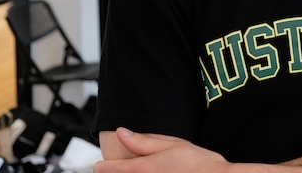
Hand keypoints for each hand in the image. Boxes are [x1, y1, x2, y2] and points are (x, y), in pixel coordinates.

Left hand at [94, 128, 230, 172]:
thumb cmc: (199, 164)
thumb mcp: (172, 145)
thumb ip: (143, 141)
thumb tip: (121, 133)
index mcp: (142, 168)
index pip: (106, 169)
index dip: (103, 165)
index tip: (104, 164)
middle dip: (116, 172)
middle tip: (124, 167)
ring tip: (145, 170)